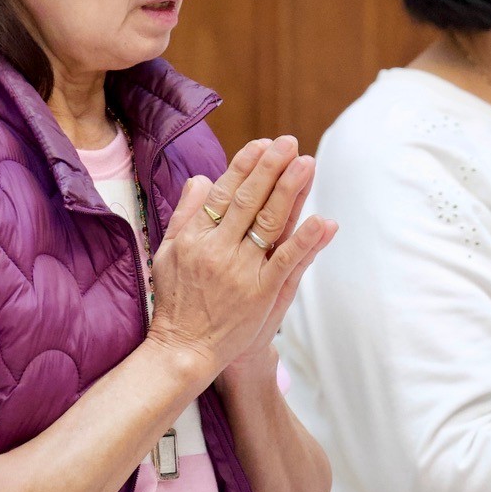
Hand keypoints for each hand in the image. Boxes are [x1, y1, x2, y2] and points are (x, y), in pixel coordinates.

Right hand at [146, 136, 337, 387]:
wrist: (183, 349)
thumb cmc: (175, 300)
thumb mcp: (168, 253)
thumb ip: (186, 214)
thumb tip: (201, 178)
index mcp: (194, 237)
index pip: (222, 193)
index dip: (244, 166)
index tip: (261, 144)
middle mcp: (217, 250)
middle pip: (248, 201)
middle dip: (270, 168)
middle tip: (289, 142)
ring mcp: (240, 271)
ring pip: (268, 223)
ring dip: (290, 191)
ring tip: (306, 164)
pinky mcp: (261, 293)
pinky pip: (286, 261)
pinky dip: (305, 240)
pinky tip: (322, 221)